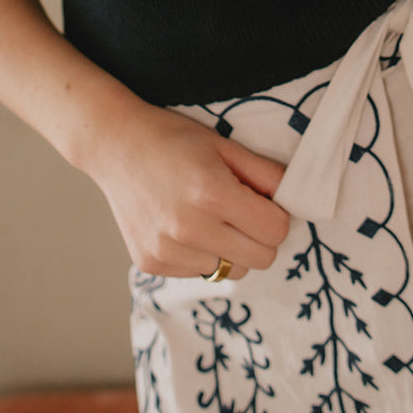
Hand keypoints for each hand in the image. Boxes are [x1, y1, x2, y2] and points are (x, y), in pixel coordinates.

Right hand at [91, 101, 289, 280]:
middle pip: (261, 259)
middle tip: (242, 211)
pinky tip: (183, 225)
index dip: (277, 215)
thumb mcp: (224, 144)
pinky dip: (202, 255)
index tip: (263, 201)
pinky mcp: (152, 264)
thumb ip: (266, 174)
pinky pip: (200, 273)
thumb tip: (297, 199)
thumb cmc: (173, 139)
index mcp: (212, 193)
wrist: (115, 145)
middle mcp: (188, 227)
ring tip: (209, 217)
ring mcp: (167, 250)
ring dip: (231, 250)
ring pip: (231, 271)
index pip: (276, 230)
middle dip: (261, 236)